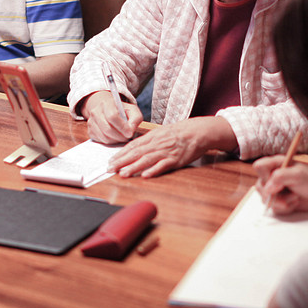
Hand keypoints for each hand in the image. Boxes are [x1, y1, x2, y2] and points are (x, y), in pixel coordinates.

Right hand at [81, 90, 142, 143]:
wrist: (108, 110)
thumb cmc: (123, 111)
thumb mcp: (133, 111)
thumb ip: (135, 120)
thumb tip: (129, 131)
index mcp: (107, 103)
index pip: (112, 116)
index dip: (122, 127)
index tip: (129, 133)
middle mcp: (96, 111)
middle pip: (107, 129)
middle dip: (120, 136)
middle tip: (127, 137)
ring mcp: (91, 121)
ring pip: (104, 137)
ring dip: (115, 140)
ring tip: (122, 137)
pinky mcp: (90, 131)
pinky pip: (101, 141)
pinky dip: (110, 142)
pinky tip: (114, 137)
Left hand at [108, 116, 233, 178]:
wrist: (197, 131)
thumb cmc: (179, 132)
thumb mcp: (161, 133)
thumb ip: (148, 141)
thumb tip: (134, 148)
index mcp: (152, 137)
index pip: (133, 145)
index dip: (121, 154)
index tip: (111, 160)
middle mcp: (156, 144)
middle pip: (136, 153)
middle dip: (122, 161)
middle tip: (110, 169)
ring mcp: (166, 152)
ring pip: (147, 160)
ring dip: (134, 167)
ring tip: (123, 173)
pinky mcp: (175, 159)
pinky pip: (163, 165)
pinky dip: (154, 170)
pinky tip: (145, 175)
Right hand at [253, 156, 307, 214]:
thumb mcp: (298, 174)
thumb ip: (280, 177)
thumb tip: (267, 188)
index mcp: (276, 164)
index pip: (259, 166)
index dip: (266, 176)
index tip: (278, 183)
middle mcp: (272, 176)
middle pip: (260, 187)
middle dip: (275, 195)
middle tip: (291, 194)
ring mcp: (275, 190)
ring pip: (266, 200)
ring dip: (282, 202)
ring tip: (296, 197)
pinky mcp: (279, 201)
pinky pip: (274, 208)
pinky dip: (286, 208)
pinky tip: (295, 202)